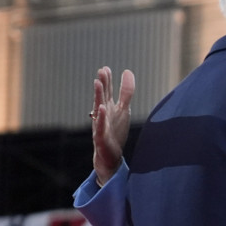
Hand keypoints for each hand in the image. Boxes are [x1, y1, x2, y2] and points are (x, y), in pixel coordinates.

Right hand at [90, 66, 134, 185]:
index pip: (108, 92)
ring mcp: (100, 125)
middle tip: (102, 71)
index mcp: (108, 107)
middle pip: (102, 97)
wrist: (108, 156)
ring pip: (98, 108)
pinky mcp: (101, 137)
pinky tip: (101, 109)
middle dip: (103, 84)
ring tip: (98, 83)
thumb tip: (127, 72)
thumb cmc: (114, 131)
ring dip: (98, 96)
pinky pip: (100, 126)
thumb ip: (125, 92)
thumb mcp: (122, 109)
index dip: (109, 81)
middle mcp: (102, 114)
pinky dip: (101, 118)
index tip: (109, 69)